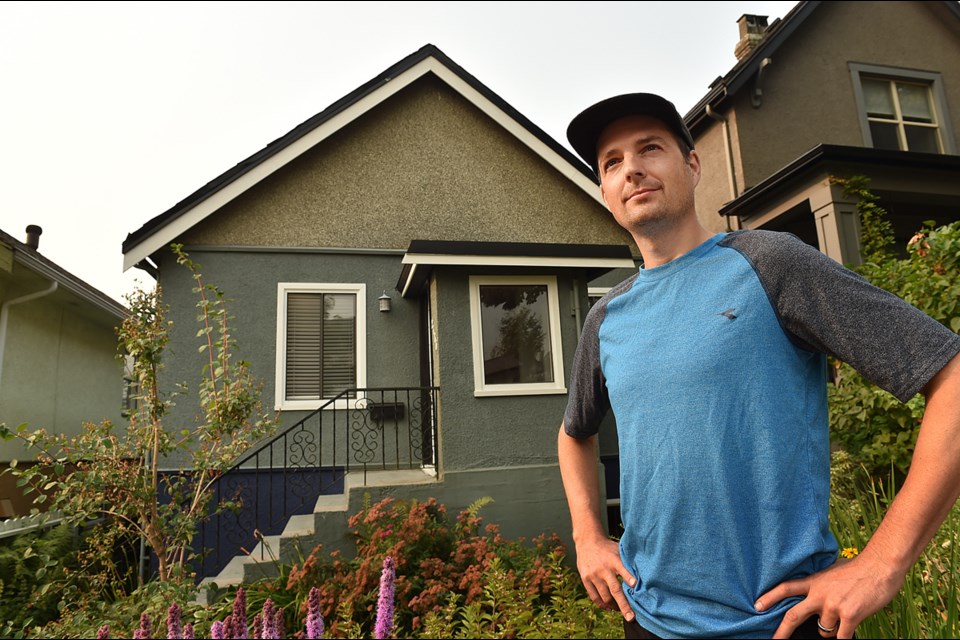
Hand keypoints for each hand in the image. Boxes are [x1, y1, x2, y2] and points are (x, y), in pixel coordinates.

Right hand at [575, 535, 637, 620]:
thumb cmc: (608, 548)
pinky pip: (594, 596)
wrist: (587, 541)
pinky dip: (602, 604)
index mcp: (614, 560)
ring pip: (605, 596)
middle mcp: (604, 569)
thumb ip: (628, 562)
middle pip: (615, 590)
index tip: (636, 586)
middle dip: (624, 605)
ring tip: (621, 611)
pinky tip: (608, 608)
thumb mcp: (618, 550)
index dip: (629, 578)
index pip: (623, 569)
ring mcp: (593, 575)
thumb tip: (644, 576)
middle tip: (631, 618)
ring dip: (614, 606)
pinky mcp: (585, 579)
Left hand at [755, 554, 903, 638]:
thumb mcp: (831, 572)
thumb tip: (813, 594)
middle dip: (781, 632)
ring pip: (824, 631)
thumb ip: (820, 584)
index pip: (786, 588)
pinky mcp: (849, 616)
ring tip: (843, 616)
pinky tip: (848, 629)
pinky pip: (841, 637)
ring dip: (830, 630)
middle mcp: (819, 595)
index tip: (757, 605)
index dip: (770, 597)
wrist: (879, 566)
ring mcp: (833, 606)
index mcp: (814, 582)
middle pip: (793, 616)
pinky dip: (843, 637)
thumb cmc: (858, 569)